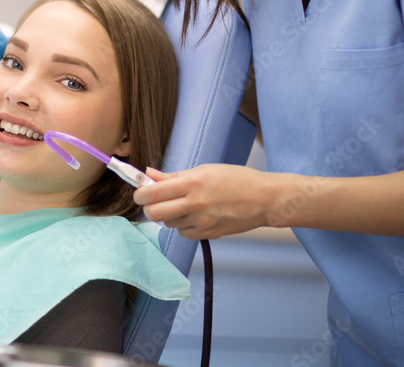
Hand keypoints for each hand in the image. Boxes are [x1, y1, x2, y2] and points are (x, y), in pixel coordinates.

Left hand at [133, 165, 276, 239]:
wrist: (264, 199)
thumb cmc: (238, 180)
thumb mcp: (204, 169)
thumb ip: (174, 176)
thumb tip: (150, 174)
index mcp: (192, 184)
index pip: (153, 192)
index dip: (140, 192)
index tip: (139, 190)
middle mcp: (195, 204)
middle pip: (155, 213)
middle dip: (149, 207)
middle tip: (154, 200)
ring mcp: (202, 222)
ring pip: (168, 223)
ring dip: (168, 215)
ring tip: (181, 204)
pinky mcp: (209, 234)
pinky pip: (184, 233)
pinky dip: (183, 225)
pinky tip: (193, 215)